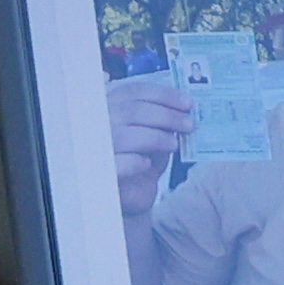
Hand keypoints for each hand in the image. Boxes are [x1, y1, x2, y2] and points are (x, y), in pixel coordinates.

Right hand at [108, 78, 189, 222]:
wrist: (129, 192)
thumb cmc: (139, 157)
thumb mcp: (153, 133)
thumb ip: (162, 120)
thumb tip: (184, 110)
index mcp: (109, 105)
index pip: (134, 91)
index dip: (163, 95)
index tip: (187, 103)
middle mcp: (97, 122)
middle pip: (132, 111)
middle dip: (166, 116)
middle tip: (189, 124)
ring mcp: (95, 146)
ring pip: (124, 135)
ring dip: (155, 137)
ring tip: (173, 145)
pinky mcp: (99, 171)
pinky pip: (116, 163)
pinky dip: (134, 161)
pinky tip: (147, 164)